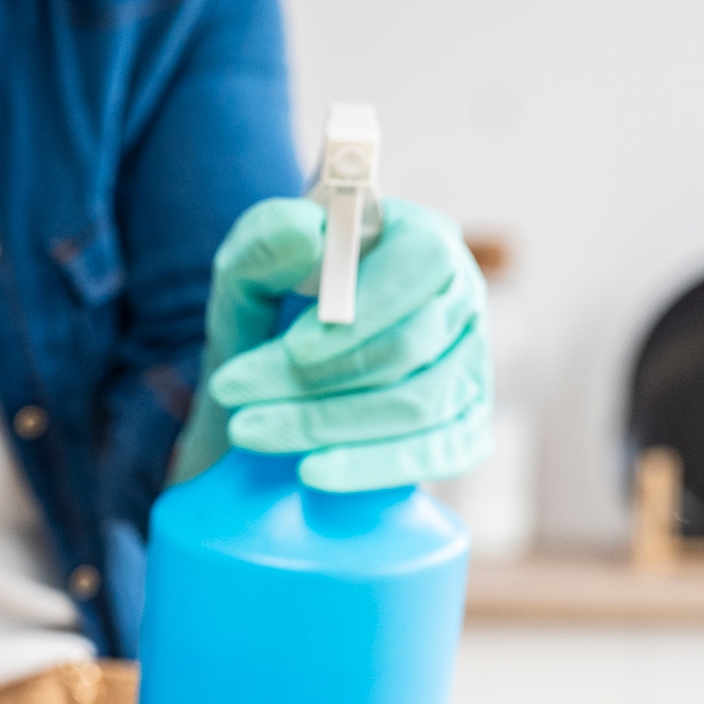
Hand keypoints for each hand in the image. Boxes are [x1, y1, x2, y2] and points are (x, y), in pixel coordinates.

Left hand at [175, 197, 491, 491]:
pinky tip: (309, 470)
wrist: (271, 383)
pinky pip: (437, 455)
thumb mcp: (247, 271)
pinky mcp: (465, 428)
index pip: (423, 261)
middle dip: (316, 378)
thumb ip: (263, 244)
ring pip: (417, 404)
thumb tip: (306, 233)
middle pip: (411, 344)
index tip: (294, 348)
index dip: (366, 308)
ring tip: (247, 429)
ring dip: (324, 422)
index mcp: (419, 239)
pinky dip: (371, 466)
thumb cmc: (270, 310)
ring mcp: (470, 366)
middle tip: (233, 392)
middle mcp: (459, 300)